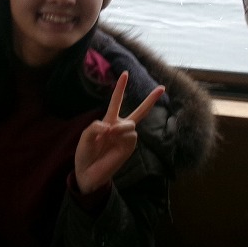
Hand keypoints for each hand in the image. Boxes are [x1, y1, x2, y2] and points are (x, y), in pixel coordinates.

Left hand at [74, 71, 163, 194]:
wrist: (88, 173)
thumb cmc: (85, 153)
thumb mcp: (85, 136)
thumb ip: (95, 126)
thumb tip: (110, 126)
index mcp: (108, 121)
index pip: (116, 102)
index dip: (120, 88)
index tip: (125, 73)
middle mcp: (119, 127)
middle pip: (139, 111)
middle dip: (151, 100)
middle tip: (162, 88)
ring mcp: (126, 138)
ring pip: (131, 123)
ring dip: (121, 126)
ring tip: (110, 134)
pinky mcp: (129, 148)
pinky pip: (131, 135)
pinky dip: (122, 134)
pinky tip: (114, 138)